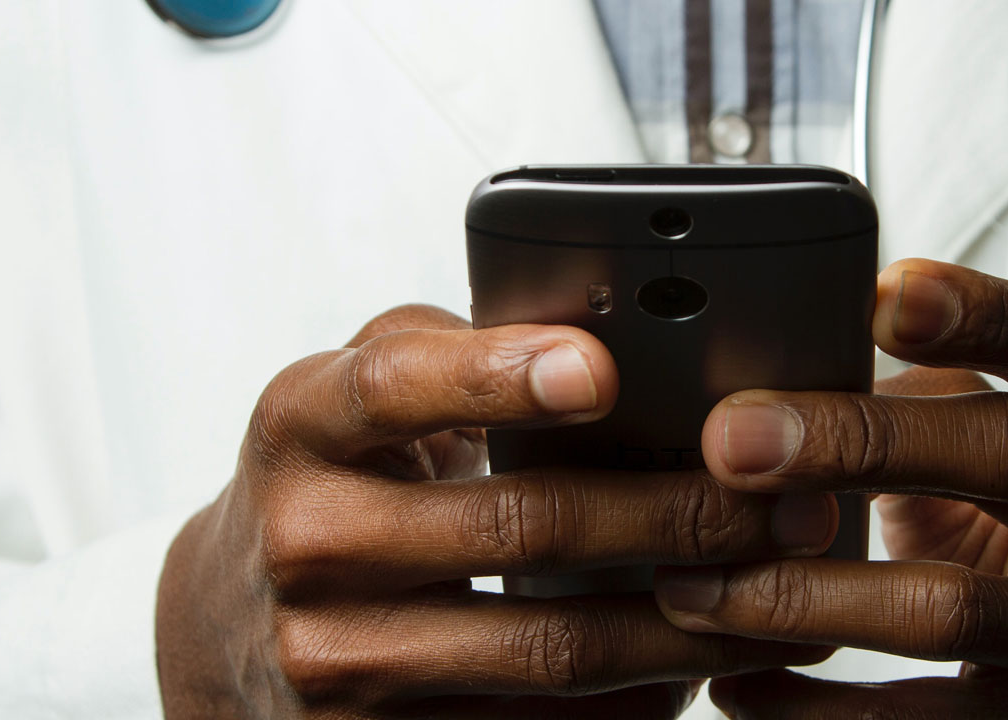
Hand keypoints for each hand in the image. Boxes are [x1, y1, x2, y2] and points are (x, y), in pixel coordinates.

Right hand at [157, 304, 835, 718]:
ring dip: (685, 620)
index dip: (500, 374)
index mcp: (301, 422)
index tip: (603, 368)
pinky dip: (634, 701)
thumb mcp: (352, 392)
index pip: (397, 385)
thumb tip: (601, 326)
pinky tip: (704, 663)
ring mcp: (333, 661)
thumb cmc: (332, 478)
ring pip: (548, 647)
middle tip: (784, 498)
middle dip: (673, 511)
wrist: (223, 627)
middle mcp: (306, 541)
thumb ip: (450, 349)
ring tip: (781, 588)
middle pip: (517, 526)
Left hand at [653, 260, 1007, 717]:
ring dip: (803, 593)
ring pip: (952, 606)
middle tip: (731, 438)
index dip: (984, 311)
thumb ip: (934, 392)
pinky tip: (735, 682)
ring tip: (694, 585)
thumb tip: (777, 363)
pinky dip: (812, 708)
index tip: (877, 294)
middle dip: (860, 439)